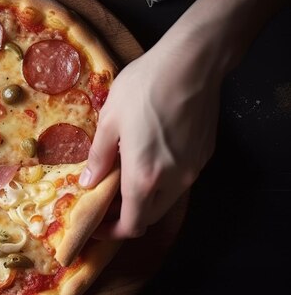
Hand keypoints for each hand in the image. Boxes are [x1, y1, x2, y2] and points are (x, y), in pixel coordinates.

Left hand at [80, 36, 220, 238]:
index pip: (131, 226)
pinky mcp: (204, 155)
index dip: (112, 232)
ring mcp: (193, 169)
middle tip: (107, 198)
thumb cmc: (143, 88)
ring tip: (125, 176)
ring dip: (145, 199)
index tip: (97, 223)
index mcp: (145, 177)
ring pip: (166, 200)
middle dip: (126, 216)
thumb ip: (98, 157)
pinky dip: (162, 181)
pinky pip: (180, 180)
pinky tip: (149, 157)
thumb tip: (88, 181)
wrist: (191, 63)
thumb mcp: (109, 121)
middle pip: (149, 216)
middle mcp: (174, 181)